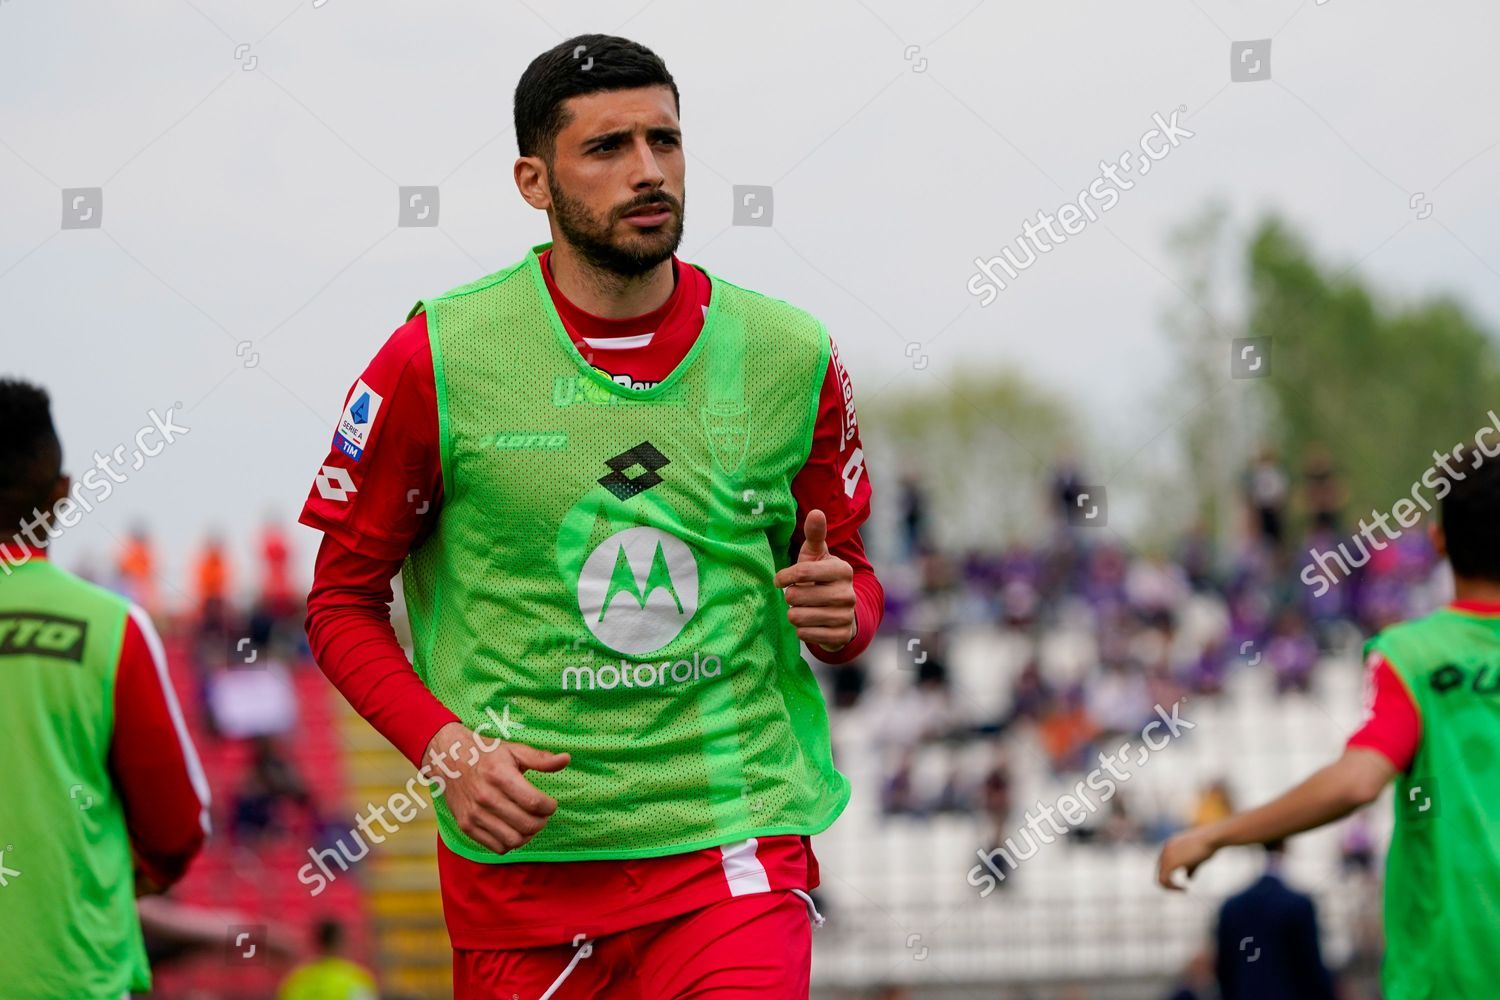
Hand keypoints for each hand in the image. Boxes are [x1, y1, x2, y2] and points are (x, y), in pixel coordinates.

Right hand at [425, 722, 569, 854]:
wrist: (448, 759)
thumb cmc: (487, 753)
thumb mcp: (514, 750)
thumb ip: (541, 759)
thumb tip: (566, 759)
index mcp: (500, 776)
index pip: (534, 803)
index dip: (550, 807)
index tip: (550, 804)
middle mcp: (485, 797)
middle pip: (526, 825)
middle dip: (542, 822)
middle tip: (541, 814)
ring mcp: (474, 814)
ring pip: (513, 840)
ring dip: (528, 835)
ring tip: (529, 822)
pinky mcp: (466, 826)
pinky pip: (496, 848)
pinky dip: (510, 843)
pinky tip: (512, 829)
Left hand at [773, 509, 856, 651]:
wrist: (841, 612)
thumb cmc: (821, 578)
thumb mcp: (816, 556)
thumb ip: (815, 535)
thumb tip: (816, 511)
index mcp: (842, 570)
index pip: (802, 572)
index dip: (784, 577)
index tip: (778, 580)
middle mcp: (847, 593)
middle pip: (797, 596)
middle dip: (790, 597)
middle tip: (796, 596)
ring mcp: (847, 615)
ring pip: (800, 617)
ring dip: (794, 614)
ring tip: (801, 610)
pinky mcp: (842, 635)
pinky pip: (807, 635)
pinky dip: (801, 631)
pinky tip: (808, 624)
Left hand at [1156, 826, 1217, 890]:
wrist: (1211, 838)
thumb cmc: (1208, 846)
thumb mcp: (1197, 858)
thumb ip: (1190, 868)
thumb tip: (1188, 879)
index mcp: (1170, 846)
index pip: (1164, 865)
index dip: (1171, 876)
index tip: (1184, 883)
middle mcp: (1165, 850)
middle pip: (1160, 871)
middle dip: (1170, 883)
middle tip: (1183, 889)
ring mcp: (1166, 855)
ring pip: (1160, 878)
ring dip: (1171, 887)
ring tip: (1183, 890)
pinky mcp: (1170, 862)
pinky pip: (1164, 880)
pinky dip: (1172, 887)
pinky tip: (1185, 889)